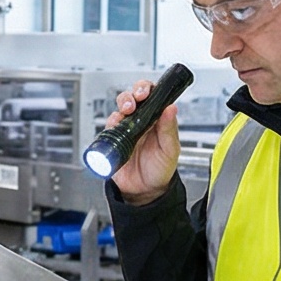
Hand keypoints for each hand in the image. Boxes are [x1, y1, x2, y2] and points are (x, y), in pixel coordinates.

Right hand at [104, 79, 182, 205]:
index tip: (146, 92)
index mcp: (156, 120)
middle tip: (134, 102)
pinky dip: (110, 125)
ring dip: (120, 107)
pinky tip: (115, 128)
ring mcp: (126, 130)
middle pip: (132, 98)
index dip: (147, 89)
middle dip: (131, 95)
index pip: (151, 96)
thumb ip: (169, 130)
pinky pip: (108, 128)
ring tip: (125, 113)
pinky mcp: (114, 141)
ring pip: (119, 110)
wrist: (145, 191)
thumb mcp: (170, 150)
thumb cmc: (161, 170)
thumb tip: (172, 108)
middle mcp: (140, 122)